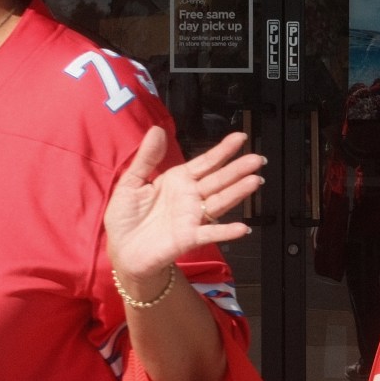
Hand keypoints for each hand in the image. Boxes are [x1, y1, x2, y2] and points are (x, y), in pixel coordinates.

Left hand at [105, 126, 262, 290]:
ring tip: (254, 181)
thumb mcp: (130, 182)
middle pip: (219, 180)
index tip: (240, 138)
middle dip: (238, 169)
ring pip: (220, 202)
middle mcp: (190, 197)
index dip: (223, 150)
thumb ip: (146, 158)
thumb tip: (158, 130)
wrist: (121, 250)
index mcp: (177, 181)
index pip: (205, 162)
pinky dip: (226, 231)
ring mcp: (192, 218)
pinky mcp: (188, 238)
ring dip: (238, 192)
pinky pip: (210, 234)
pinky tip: (242, 228)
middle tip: (257, 159)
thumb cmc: (125, 218)